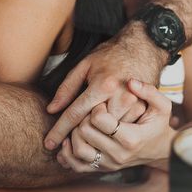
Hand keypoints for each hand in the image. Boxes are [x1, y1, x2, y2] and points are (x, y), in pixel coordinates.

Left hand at [44, 30, 164, 149]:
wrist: (143, 48)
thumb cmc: (111, 55)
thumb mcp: (85, 65)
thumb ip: (67, 88)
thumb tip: (52, 109)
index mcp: (103, 86)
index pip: (76, 114)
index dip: (60, 131)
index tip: (48, 144)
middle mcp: (120, 98)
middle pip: (92, 128)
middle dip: (77, 134)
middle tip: (68, 135)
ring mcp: (134, 106)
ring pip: (108, 133)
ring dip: (94, 135)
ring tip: (85, 132)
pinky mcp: (142, 110)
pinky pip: (122, 129)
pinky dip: (110, 132)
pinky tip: (102, 129)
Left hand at [56, 79, 172, 172]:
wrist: (161, 150)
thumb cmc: (158, 124)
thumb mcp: (162, 105)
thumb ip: (149, 91)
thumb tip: (131, 82)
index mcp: (131, 137)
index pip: (98, 120)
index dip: (96, 108)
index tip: (102, 104)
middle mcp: (118, 154)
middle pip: (84, 132)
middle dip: (84, 117)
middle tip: (91, 111)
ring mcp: (109, 163)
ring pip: (77, 149)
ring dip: (74, 133)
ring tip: (83, 122)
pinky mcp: (103, 169)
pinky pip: (77, 166)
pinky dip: (68, 153)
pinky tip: (70, 139)